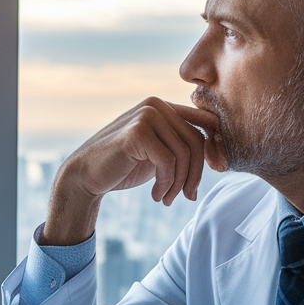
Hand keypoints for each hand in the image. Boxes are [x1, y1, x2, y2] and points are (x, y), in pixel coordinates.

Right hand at [42, 97, 225, 245]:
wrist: (85, 176)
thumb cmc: (122, 167)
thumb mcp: (158, 153)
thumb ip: (181, 146)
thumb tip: (218, 156)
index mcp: (163, 106)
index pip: (204, 124)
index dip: (215, 149)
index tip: (218, 171)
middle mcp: (155, 105)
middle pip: (196, 141)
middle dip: (195, 174)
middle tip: (186, 196)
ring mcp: (146, 115)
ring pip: (184, 153)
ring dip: (179, 183)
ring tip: (168, 198)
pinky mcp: (138, 132)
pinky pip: (168, 161)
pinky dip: (166, 183)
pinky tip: (157, 195)